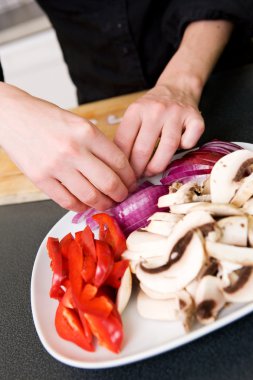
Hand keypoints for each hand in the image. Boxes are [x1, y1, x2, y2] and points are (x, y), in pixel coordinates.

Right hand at [0, 83, 135, 211]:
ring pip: (91, 197)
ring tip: (106, 203)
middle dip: (121, 194)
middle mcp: (74, 150)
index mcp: (87, 132)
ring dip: (103, 204)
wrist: (13, 116)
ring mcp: (56, 166)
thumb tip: (117, 170)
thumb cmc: (47, 119)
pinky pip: (68, 202)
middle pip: (109, 183)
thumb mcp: (79, 123)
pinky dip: (81, 207)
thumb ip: (98, 145)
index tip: (131, 182)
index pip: (120, 162)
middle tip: (122, 196)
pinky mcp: (41, 179)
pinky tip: (85, 204)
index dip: (130, 177)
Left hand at [114, 83, 203, 177]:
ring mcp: (177, 114)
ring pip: (168, 148)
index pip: (124, 142)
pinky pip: (189, 142)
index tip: (123, 174)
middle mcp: (156, 110)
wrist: (177, 87)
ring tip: (151, 171)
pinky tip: (179, 148)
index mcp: (136, 110)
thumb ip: (128, 136)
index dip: (122, 163)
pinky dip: (184, 148)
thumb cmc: (153, 108)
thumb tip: (121, 167)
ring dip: (158, 165)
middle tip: (136, 177)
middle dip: (138, 169)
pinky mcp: (195, 118)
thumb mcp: (135, 115)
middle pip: (143, 149)